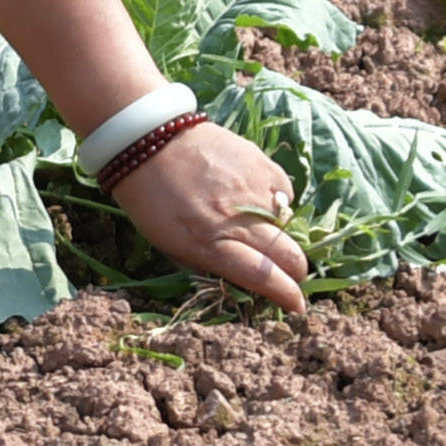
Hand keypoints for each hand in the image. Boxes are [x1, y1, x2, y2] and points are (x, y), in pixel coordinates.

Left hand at [115, 121, 308, 315]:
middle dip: (296, 271)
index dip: (285, 294)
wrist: (148, 140)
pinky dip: (277, 203)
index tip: (296, 305)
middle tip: (293, 274)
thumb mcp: (172, 244)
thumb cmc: (152, 200)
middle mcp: (236, 218)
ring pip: (289, 224)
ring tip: (263, 230)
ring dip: (284, 235)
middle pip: (287, 253)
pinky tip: (259, 200)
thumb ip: (211, 262)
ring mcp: (253, 188)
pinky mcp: (261, 162)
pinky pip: (284, 193)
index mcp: (209, 243)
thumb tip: (246, 276)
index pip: (261, 276)